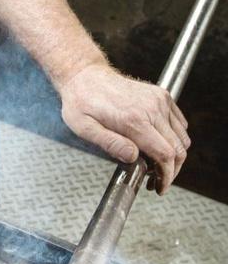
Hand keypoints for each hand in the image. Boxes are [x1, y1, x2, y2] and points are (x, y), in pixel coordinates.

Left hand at [58, 63, 189, 194]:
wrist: (85, 76)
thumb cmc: (81, 102)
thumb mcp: (84, 128)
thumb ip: (110, 143)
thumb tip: (132, 157)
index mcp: (134, 119)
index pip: (165, 154)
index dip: (167, 176)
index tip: (160, 187)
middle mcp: (151, 108)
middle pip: (178, 148)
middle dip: (171, 171)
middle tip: (156, 183)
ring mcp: (159, 100)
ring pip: (182, 137)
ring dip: (174, 156)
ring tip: (155, 167)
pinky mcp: (162, 96)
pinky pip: (179, 123)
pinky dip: (175, 138)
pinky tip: (158, 146)